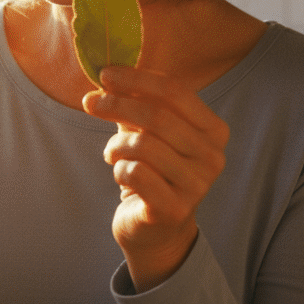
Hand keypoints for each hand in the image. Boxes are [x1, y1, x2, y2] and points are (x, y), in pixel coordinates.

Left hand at [84, 66, 228, 291]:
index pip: (175, 92)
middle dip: (116, 104)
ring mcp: (197, 186)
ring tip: (112, 152)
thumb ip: (136, 102)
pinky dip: (119, 169)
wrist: (157, 229)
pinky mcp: (173, 209)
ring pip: (142, 145)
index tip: (105, 74)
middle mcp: (213, 157)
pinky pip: (135, 173)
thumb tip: (106, 76)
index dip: (137, 79)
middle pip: (157, 116)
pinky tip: (122, 174)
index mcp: (214, 130)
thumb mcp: (149, 130)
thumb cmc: (154, 169)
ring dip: (116, 145)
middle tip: (90, 103)